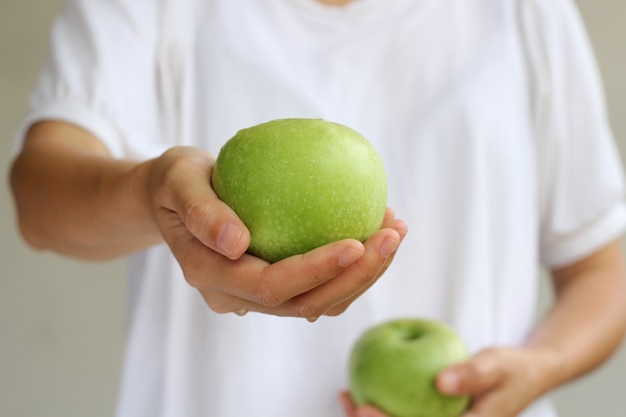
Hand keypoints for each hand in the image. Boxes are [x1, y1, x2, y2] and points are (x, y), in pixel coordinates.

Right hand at [148, 146, 407, 318]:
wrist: (174, 199)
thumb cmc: (176, 182)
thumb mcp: (177, 180)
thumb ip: (200, 211)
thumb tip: (238, 243)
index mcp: (211, 276)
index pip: (272, 286)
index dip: (316, 271)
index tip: (356, 242)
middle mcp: (236, 296)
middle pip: (306, 303)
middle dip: (356, 276)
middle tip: (392, 233)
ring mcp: (256, 295)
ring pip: (319, 301)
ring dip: (363, 274)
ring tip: (394, 230)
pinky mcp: (274, 284)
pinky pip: (319, 284)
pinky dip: (352, 266)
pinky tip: (374, 228)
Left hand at [339, 346, 555, 416]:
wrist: (526, 375)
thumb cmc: (512, 369)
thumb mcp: (498, 365)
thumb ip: (474, 374)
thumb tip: (441, 382)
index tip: (365, 408)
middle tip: (349, 403)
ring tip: (344, 397)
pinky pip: (404, 415)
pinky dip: (381, 406)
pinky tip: (358, 390)